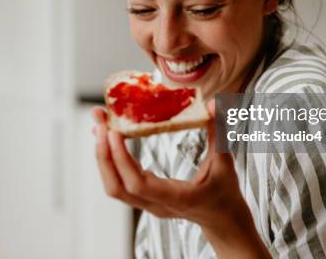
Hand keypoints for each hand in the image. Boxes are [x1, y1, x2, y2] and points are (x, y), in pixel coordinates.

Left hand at [92, 101, 269, 257]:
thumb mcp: (226, 162)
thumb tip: (215, 103)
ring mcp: (147, 204)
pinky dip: (109, 159)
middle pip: (117, 186)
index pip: (139, 185)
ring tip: (99, 125)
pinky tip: (108, 137)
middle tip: (100, 121)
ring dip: (103, 155)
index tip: (114, 132)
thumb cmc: (225, 193)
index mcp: (177, 198)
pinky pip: (118, 181)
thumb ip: (221, 132)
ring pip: (113, 186)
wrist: (222, 221)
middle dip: (103, 153)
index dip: (122, 160)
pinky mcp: (143, 198)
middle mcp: (156, 204)